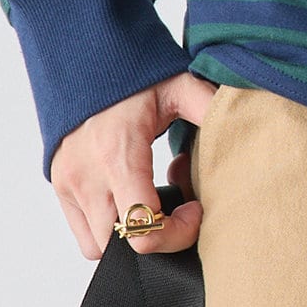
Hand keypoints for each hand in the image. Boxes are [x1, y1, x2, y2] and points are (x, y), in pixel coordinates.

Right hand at [49, 70, 219, 260]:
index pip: (142, 228)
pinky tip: (131, 198)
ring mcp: (69, 185)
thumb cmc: (134, 76)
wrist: (84, 59)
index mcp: (117, 154)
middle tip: (179, 205)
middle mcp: (87, 176)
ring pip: (101, 247)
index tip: (195, 208)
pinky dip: (110, 230)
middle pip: (123, 246)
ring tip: (152, 198)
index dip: (177, 233)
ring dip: (133, 235)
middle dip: (159, 236)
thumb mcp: (180, 85)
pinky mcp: (61, 188)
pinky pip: (85, 235)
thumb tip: (246, 120)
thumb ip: (210, 107)